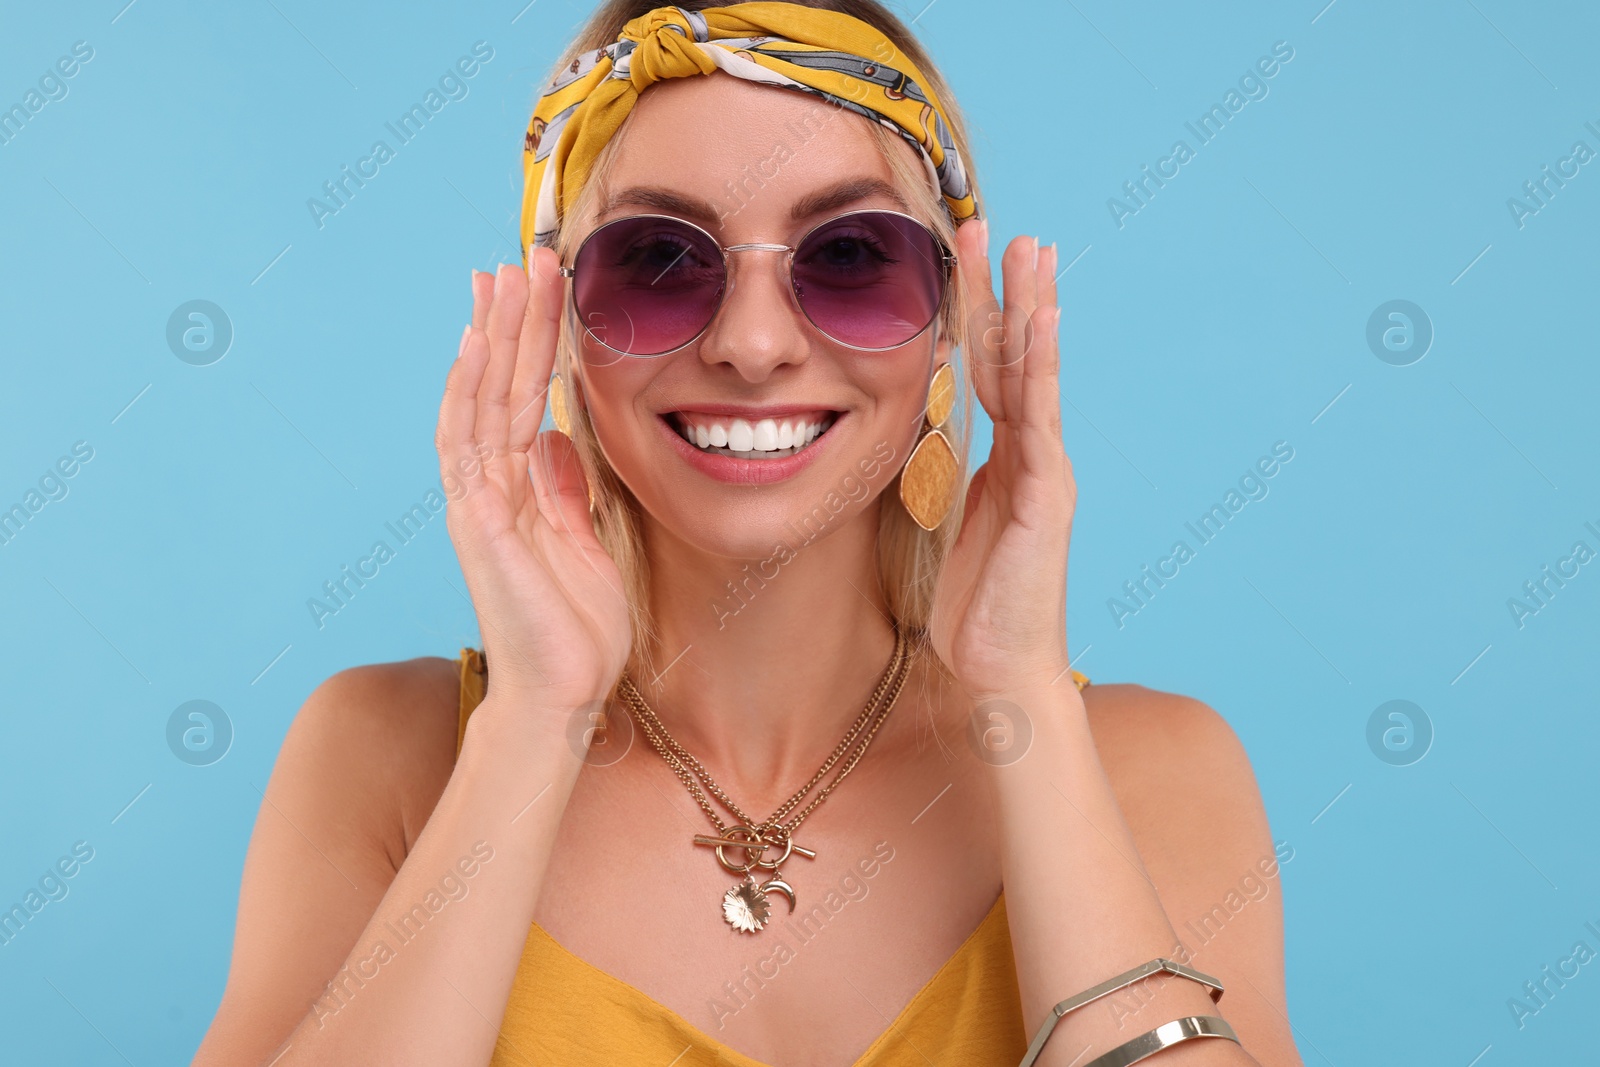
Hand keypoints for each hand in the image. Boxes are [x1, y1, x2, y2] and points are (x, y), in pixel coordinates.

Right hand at [436, 256, 631, 716]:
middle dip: (511, 319)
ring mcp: (478, 501)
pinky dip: (471, 390)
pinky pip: (468, 443)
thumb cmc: (575, 632)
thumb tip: (555, 440)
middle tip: (523, 255)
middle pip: (497, 386)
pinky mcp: (477, 522)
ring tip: (505, 275)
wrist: (562, 697)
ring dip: (493, 336)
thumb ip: (565, 491)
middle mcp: (489, 487)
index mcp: (518, 490)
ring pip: (480, 399)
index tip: (538, 288)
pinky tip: (479, 344)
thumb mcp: (584, 544)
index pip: (520, 399)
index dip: (528, 343)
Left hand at [929, 225, 1074, 698]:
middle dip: (1004, 292)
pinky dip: (1041, 367)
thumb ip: (940, 481)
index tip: (961, 262)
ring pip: (1034, 374)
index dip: (977, 317)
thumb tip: (913, 445)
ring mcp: (1045, 469)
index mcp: (1003, 460)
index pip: (988, 372)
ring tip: (1030, 249)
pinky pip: (1041, 417)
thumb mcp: (944, 527)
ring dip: (1030, 308)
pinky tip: (1041, 320)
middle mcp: (1030, 454)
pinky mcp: (1047, 492)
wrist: (1002, 669)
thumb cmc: (974, 609)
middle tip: (996, 229)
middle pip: (1013, 357)